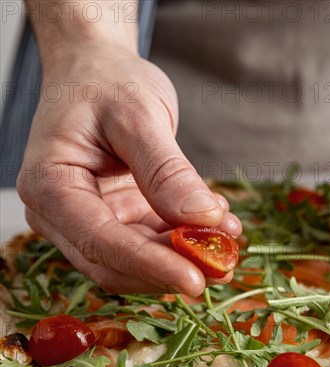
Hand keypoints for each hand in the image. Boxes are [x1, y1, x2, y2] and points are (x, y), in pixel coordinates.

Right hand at [17, 47, 240, 294]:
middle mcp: (60, 214)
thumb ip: (167, 170)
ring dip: (185, 259)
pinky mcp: (114, 220)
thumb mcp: (139, 115)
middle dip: (171, 270)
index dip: (150, 266)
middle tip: (225, 267)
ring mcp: (87, 221)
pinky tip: (217, 224)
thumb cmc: (107, 83)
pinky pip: (151, 244)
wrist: (97, 72)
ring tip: (229, 239)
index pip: (99, 242)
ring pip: (137, 262)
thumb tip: (201, 219)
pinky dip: (185, 241)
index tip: (195, 281)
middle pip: (115, 264)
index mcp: (50, 185)